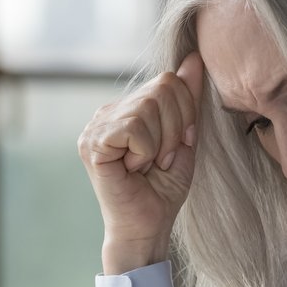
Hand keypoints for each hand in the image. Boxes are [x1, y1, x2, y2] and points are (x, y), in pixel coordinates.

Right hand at [76, 53, 204, 272]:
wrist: (147, 228)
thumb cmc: (163, 190)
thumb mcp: (184, 138)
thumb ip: (187, 100)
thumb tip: (194, 58)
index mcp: (127, 110)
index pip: (168, 82)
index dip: (184, 115)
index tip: (174, 149)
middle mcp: (107, 113)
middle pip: (162, 88)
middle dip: (175, 128)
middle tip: (161, 160)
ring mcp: (96, 126)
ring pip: (150, 107)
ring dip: (161, 143)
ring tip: (147, 166)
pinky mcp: (92, 143)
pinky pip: (135, 127)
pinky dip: (146, 151)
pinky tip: (133, 169)